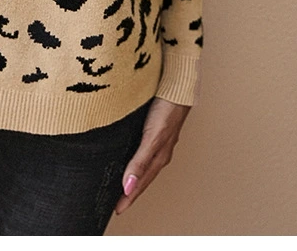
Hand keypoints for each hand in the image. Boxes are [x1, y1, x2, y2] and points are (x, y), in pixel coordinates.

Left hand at [114, 96, 191, 214]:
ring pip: (143, 165)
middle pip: (142, 177)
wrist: (178, 86)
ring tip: (122, 185)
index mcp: (159, 157)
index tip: (118, 210)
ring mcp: (158, 141)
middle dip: (130, 191)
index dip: (129, 198)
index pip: (140, 184)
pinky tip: (129, 156)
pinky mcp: (154, 129)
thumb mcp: (152, 138)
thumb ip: (140, 161)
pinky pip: (143, 151)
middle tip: (118, 203)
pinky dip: (135, 160)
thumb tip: (128, 187)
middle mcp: (159, 152)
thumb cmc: (167, 109)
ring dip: (133, 177)